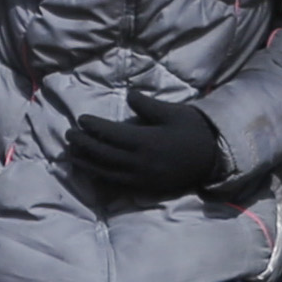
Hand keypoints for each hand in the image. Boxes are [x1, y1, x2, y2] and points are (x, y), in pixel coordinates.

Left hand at [66, 88, 229, 196]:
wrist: (213, 159)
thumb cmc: (193, 131)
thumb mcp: (173, 112)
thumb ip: (148, 106)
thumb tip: (129, 95)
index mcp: (146, 141)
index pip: (111, 134)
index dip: (93, 127)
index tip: (80, 119)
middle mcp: (139, 162)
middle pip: (103, 154)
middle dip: (83, 144)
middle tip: (68, 134)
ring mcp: (141, 177)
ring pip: (106, 171)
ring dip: (86, 162)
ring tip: (71, 154)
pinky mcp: (145, 187)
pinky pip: (116, 183)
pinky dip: (100, 176)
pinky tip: (90, 170)